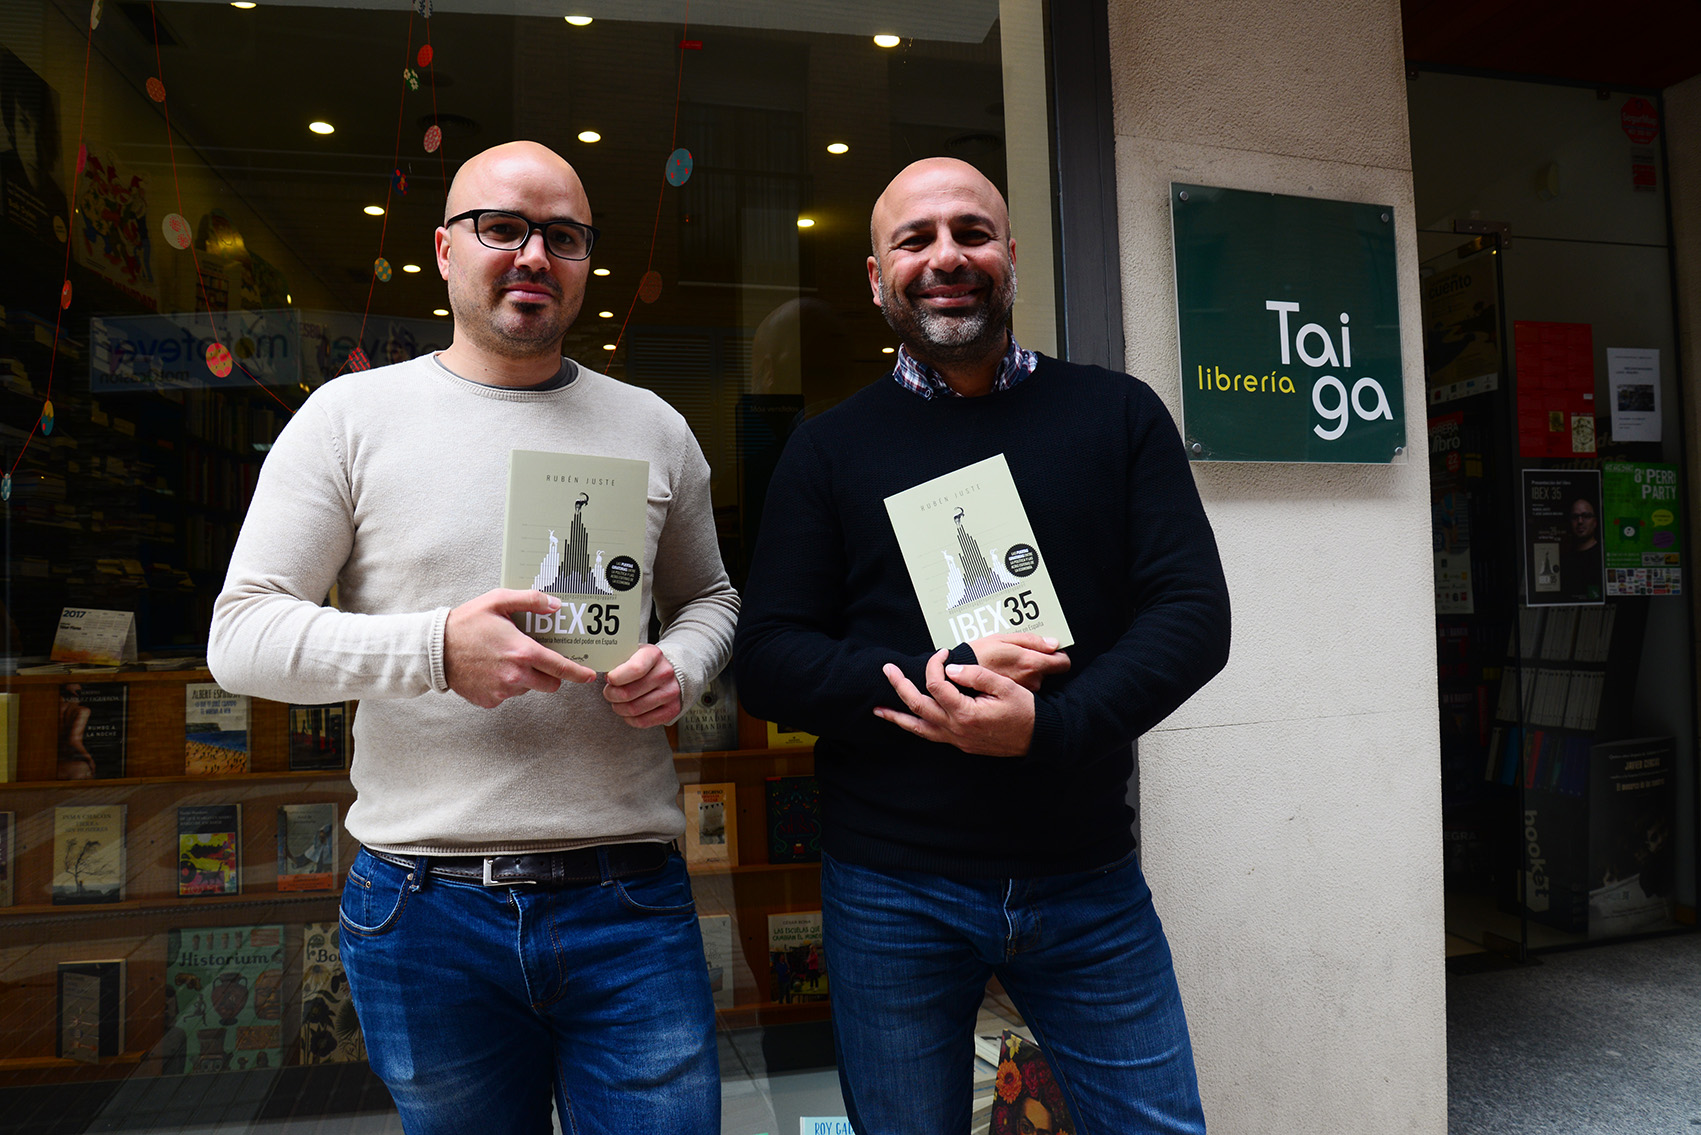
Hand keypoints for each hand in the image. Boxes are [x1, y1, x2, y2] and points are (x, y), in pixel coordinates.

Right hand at [444, 589, 596, 707]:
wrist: (433, 649)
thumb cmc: (466, 623)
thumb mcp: (498, 600)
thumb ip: (531, 600)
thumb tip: (556, 605)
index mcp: (523, 652)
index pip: (561, 668)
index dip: (578, 673)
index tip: (589, 676)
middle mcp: (516, 675)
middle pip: (550, 684)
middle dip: (550, 674)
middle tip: (536, 659)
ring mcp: (502, 691)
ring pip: (528, 689)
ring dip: (525, 678)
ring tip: (504, 659)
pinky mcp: (490, 701)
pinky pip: (507, 695)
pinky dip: (504, 685)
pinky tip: (490, 669)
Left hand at [603, 643, 681, 728]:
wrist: (672, 672)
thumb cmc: (646, 664)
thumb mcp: (634, 653)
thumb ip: (618, 660)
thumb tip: (602, 673)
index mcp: (654, 655)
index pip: (634, 669)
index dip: (616, 678)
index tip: (609, 679)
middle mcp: (665, 674)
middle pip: (629, 693)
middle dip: (611, 695)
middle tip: (609, 692)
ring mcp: (670, 693)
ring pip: (634, 709)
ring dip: (619, 708)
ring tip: (617, 702)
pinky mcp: (671, 709)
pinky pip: (643, 721)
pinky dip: (630, 719)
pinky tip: (628, 711)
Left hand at [873, 650, 1034, 756]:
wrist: (1038, 738)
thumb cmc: (1025, 711)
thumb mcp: (1006, 687)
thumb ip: (976, 675)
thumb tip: (951, 669)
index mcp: (966, 712)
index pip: (937, 685)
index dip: (935, 665)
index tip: (943, 652)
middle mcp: (956, 728)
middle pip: (918, 705)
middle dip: (900, 686)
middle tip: (887, 669)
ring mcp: (956, 739)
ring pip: (918, 727)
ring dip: (897, 717)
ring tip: (878, 709)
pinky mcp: (959, 743)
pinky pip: (930, 736)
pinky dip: (914, 727)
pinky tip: (906, 722)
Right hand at [966, 633, 1069, 690]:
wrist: (957, 676)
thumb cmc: (978, 654)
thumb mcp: (1003, 639)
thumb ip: (1032, 641)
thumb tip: (1053, 644)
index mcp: (1031, 663)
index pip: (1063, 663)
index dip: (1059, 656)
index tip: (1051, 652)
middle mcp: (1031, 680)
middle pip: (1047, 671)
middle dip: (1036, 663)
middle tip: (1018, 657)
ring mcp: (1023, 692)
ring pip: (1034, 681)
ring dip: (1025, 674)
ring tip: (1007, 666)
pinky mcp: (1014, 699)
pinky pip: (1022, 689)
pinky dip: (1016, 683)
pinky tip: (1003, 676)